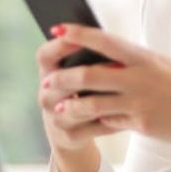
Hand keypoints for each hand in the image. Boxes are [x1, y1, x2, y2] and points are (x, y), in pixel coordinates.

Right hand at [35, 28, 119, 156]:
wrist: (74, 128)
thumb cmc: (81, 90)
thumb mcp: (77, 70)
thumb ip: (86, 56)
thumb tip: (103, 36)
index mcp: (48, 72)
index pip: (44, 55)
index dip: (60, 45)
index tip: (82, 38)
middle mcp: (46, 94)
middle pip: (59, 81)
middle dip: (84, 74)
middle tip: (114, 67)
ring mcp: (55, 117)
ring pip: (76, 107)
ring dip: (100, 99)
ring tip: (123, 91)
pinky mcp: (70, 135)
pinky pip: (91, 127)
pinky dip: (110, 121)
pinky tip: (126, 114)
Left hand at [41, 23, 170, 153]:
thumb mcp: (158, 65)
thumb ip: (130, 64)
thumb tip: (98, 63)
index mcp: (142, 55)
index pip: (104, 39)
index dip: (78, 33)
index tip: (56, 29)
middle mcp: (139, 75)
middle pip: (90, 73)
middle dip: (63, 77)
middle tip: (46, 81)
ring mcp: (140, 100)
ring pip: (93, 102)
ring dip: (70, 105)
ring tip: (57, 108)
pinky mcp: (143, 123)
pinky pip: (109, 122)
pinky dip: (93, 122)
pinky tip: (82, 123)